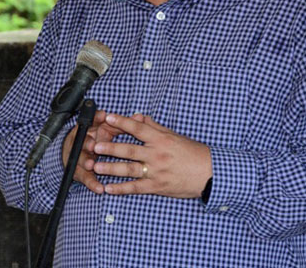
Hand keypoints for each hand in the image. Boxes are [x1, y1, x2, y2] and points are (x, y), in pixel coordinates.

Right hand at [61, 110, 133, 193]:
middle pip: (82, 140)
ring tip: (91, 165)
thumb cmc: (97, 138)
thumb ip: (123, 124)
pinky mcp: (79, 172)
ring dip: (85, 161)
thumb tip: (140, 117)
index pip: (91, 121)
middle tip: (92, 145)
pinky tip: (99, 188)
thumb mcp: (109, 129)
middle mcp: (83, 141)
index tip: (103, 117)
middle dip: (86, 142)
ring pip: (81, 159)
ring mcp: (79, 157)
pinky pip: (85, 178)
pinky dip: (91, 183)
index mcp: (90, 128)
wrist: (75, 152)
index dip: (95, 119)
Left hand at [92, 113, 211, 198]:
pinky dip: (121, 189)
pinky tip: (108, 188)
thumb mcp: (174, 135)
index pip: (138, 128)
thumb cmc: (192, 152)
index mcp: (161, 139)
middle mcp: (157, 154)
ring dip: (111, 168)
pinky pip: (136, 188)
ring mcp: (157, 171)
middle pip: (129, 149)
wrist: (210, 173)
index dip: (122, 122)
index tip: (108, 117)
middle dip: (110, 147)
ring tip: (95, 166)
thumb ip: (154, 126)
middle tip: (95, 145)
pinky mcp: (158, 186)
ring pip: (130, 169)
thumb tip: (137, 116)